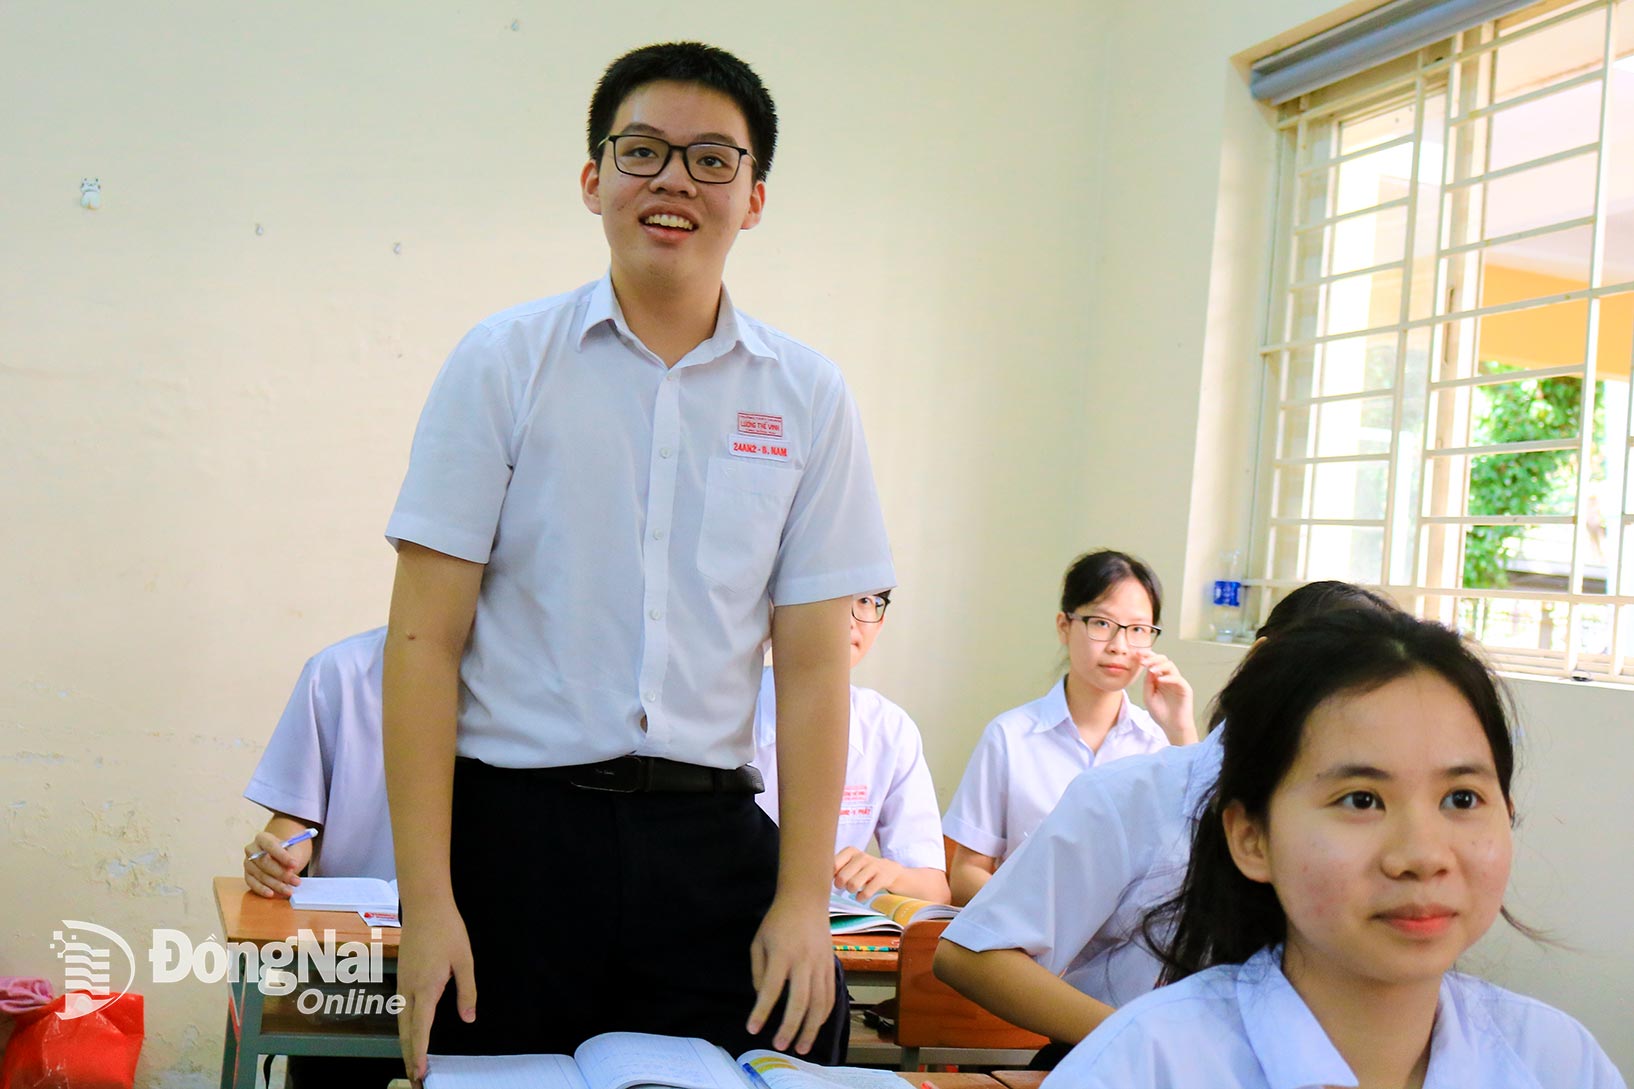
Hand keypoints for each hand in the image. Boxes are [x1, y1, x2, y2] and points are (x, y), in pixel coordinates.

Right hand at [242, 830, 312, 897]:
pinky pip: (253, 884)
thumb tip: (290, 869)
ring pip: (261, 875)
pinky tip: (272, 894)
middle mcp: (251, 850)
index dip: (282, 856)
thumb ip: (292, 856)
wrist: (279, 857)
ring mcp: (247, 864)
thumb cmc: (287, 852)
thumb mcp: (292, 850)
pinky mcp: (247, 876)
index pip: (270, 845)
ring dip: (276, 884)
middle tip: (296, 881)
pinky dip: (263, 890)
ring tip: (289, 890)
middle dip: (281, 873)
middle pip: (265, 862)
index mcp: (262, 838)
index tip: (294, 864)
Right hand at [396, 897, 476, 1083]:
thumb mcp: (464, 960)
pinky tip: (411, 1034)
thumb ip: (467, 992)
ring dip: (406, 1045)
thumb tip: (468, 1019)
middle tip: (415, 1080)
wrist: (425, 904)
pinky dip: (405, 1028)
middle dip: (410, 1057)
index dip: (421, 1053)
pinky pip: (401, 1010)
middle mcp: (409, 990)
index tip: (420, 1074)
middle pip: (406, 1032)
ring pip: (401, 1022)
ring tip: (413, 1065)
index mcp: (425, 988)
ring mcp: (403, 984)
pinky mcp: (403, 977)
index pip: (421, 1030)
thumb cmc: (447, 929)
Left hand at [747, 893, 834, 1054]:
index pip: (770, 990)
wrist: (806, 899)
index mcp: (782, 954)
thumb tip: (763, 998)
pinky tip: (815, 1026)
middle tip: (780, 1046)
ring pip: (820, 1002)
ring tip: (802, 1047)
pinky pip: (830, 995)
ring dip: (811, 1028)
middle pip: (800, 1001)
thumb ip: (759, 971)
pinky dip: (823, 1014)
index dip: (761, 1012)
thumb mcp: (759, 942)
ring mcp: (821, 964)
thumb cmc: (777, 921)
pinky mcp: (831, 965)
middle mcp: (804, 961)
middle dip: (790, 1027)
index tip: (752, 1029)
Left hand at [832, 848, 903, 899]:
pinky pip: (866, 892)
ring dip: (851, 891)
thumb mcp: (851, 864)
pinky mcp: (882, 877)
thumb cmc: (864, 869)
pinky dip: (861, 897)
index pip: (833, 864)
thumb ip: (835, 867)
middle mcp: (861, 856)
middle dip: (841, 885)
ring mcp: (873, 866)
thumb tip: (819, 876)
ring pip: (853, 885)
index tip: (833, 878)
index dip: (830, 876)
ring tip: (853, 889)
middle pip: (841, 877)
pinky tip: (861, 896)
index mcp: (850, 851)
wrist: (890, 871)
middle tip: (844, 885)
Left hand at [1138, 651, 1196, 744]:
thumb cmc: (1161, 713)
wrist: (1172, 727)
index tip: (1136, 654)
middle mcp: (1169, 678)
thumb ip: (1148, 682)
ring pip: (1171, 666)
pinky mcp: (1185, 688)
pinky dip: (1168, 678)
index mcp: (1159, 678)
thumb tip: (1148, 668)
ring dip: (1159, 666)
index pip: (1154, 663)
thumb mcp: (1148, 696)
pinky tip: (1160, 680)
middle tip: (1143, 661)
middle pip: (1163, 660)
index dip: (1146, 656)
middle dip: (1152, 658)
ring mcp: (1177, 682)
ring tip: (1150, 669)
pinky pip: (1178, 679)